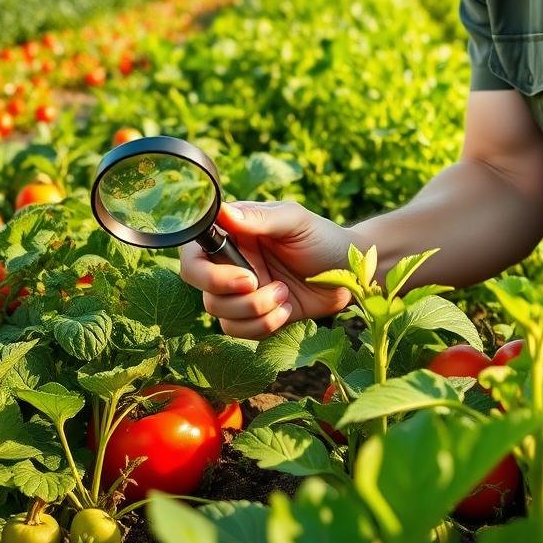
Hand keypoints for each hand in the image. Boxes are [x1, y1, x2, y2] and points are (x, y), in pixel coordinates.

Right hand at [179, 200, 353, 339]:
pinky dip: (263, 325)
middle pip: (201, 286)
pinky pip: (238, 330)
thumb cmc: (322, 237)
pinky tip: (286, 309)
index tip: (244, 275)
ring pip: (218, 313)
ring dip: (254, 310)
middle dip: (233, 294)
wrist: (349, 273)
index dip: (204, 270)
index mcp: (234, 232)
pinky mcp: (254, 314)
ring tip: (284, 294)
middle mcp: (231, 260)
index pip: (193, 250)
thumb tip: (223, 211)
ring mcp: (241, 290)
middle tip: (261, 284)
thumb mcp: (295, 221)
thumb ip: (260, 218)